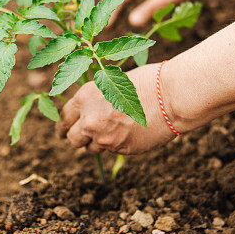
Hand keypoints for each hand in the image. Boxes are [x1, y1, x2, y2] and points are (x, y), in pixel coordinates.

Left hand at [57, 63, 177, 154]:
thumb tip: (88, 115)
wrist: (171, 95)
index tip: (64, 130)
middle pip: (72, 137)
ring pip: (91, 148)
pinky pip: (112, 151)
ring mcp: (104, 136)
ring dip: (99, 143)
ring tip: (118, 129)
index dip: (65, 124)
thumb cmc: (147, 83)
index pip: (65, 116)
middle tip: (85, 138)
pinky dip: (118, 145)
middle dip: (79, 137)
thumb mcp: (113, 84)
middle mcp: (89, 118)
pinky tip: (132, 132)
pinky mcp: (120, 149)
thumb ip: (97, 101)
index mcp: (86, 96)